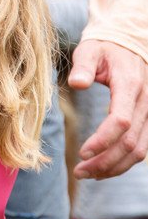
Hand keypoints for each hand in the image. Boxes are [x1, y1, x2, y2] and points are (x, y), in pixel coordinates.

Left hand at [69, 39, 147, 177]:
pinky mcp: (146, 120)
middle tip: (80, 171)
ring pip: (139, 150)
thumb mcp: (90, 50)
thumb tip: (76, 84)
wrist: (129, 44)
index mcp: (130, 85)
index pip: (121, 120)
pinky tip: (103, 168)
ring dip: (114, 167)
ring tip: (88, 173)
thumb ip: (83, 66)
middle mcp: (144, 102)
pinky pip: (140, 148)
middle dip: (105, 161)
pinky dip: (123, 162)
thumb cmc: (105, 48)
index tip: (82, 151)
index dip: (103, 140)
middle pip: (130, 142)